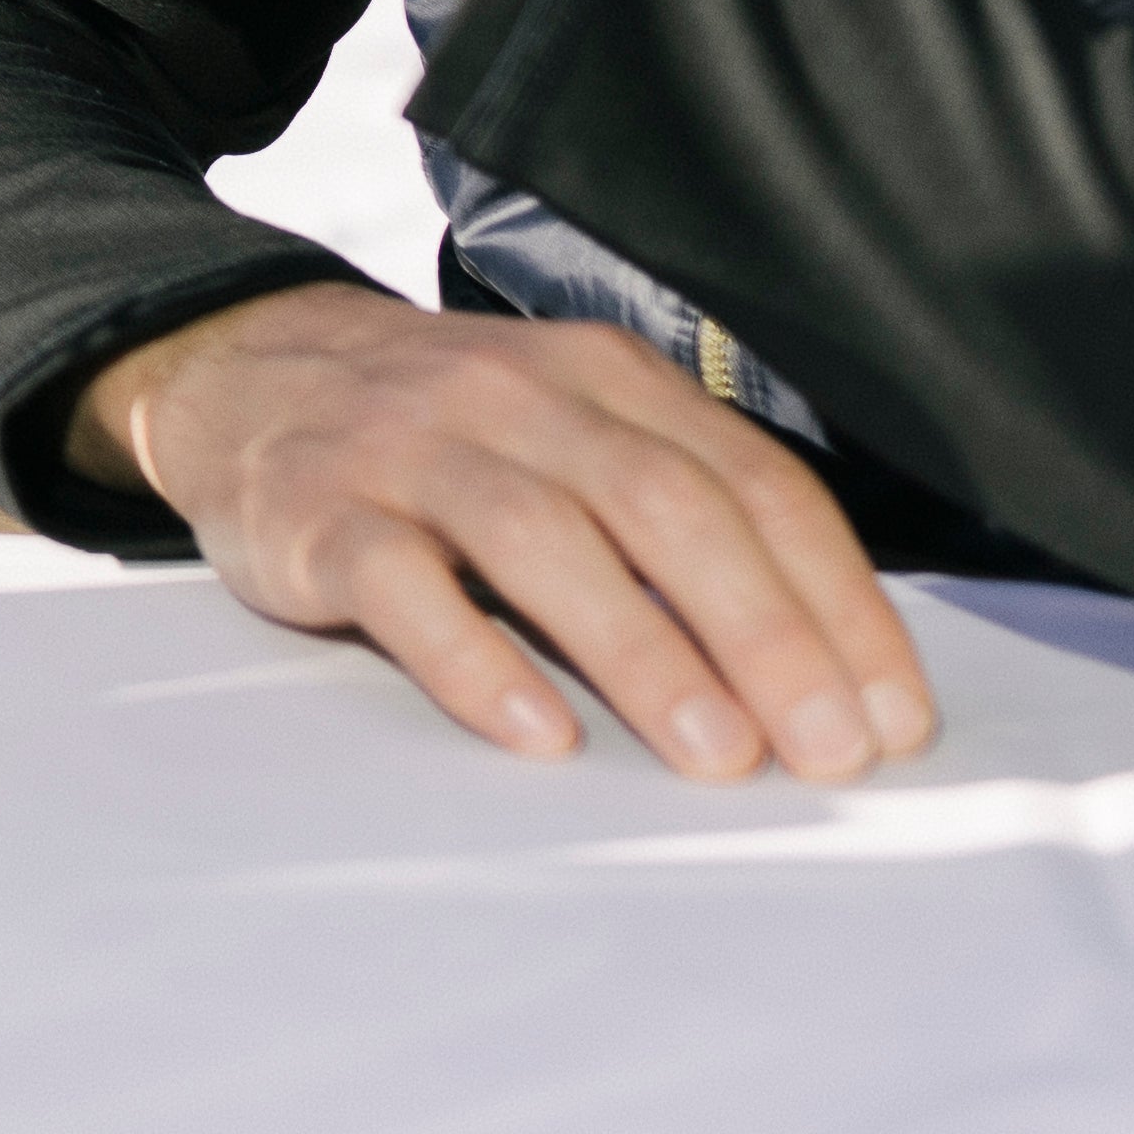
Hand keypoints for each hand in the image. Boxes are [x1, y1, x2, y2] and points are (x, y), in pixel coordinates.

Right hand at [81, 286, 937, 786]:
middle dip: (766, 635)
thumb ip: (680, 516)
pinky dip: (476, 659)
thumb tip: (825, 670)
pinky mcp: (320, 513)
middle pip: (665, 507)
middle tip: (828, 752)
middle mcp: (519, 396)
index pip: (754, 483)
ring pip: (544, 540)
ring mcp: (411, 449)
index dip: (837, 602)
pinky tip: (536, 730)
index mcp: (608, 380)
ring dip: (645, 653)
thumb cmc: (446, 439)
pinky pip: (403, 584)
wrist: (243, 377)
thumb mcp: (572, 434)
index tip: (890, 716)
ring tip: (715, 756)